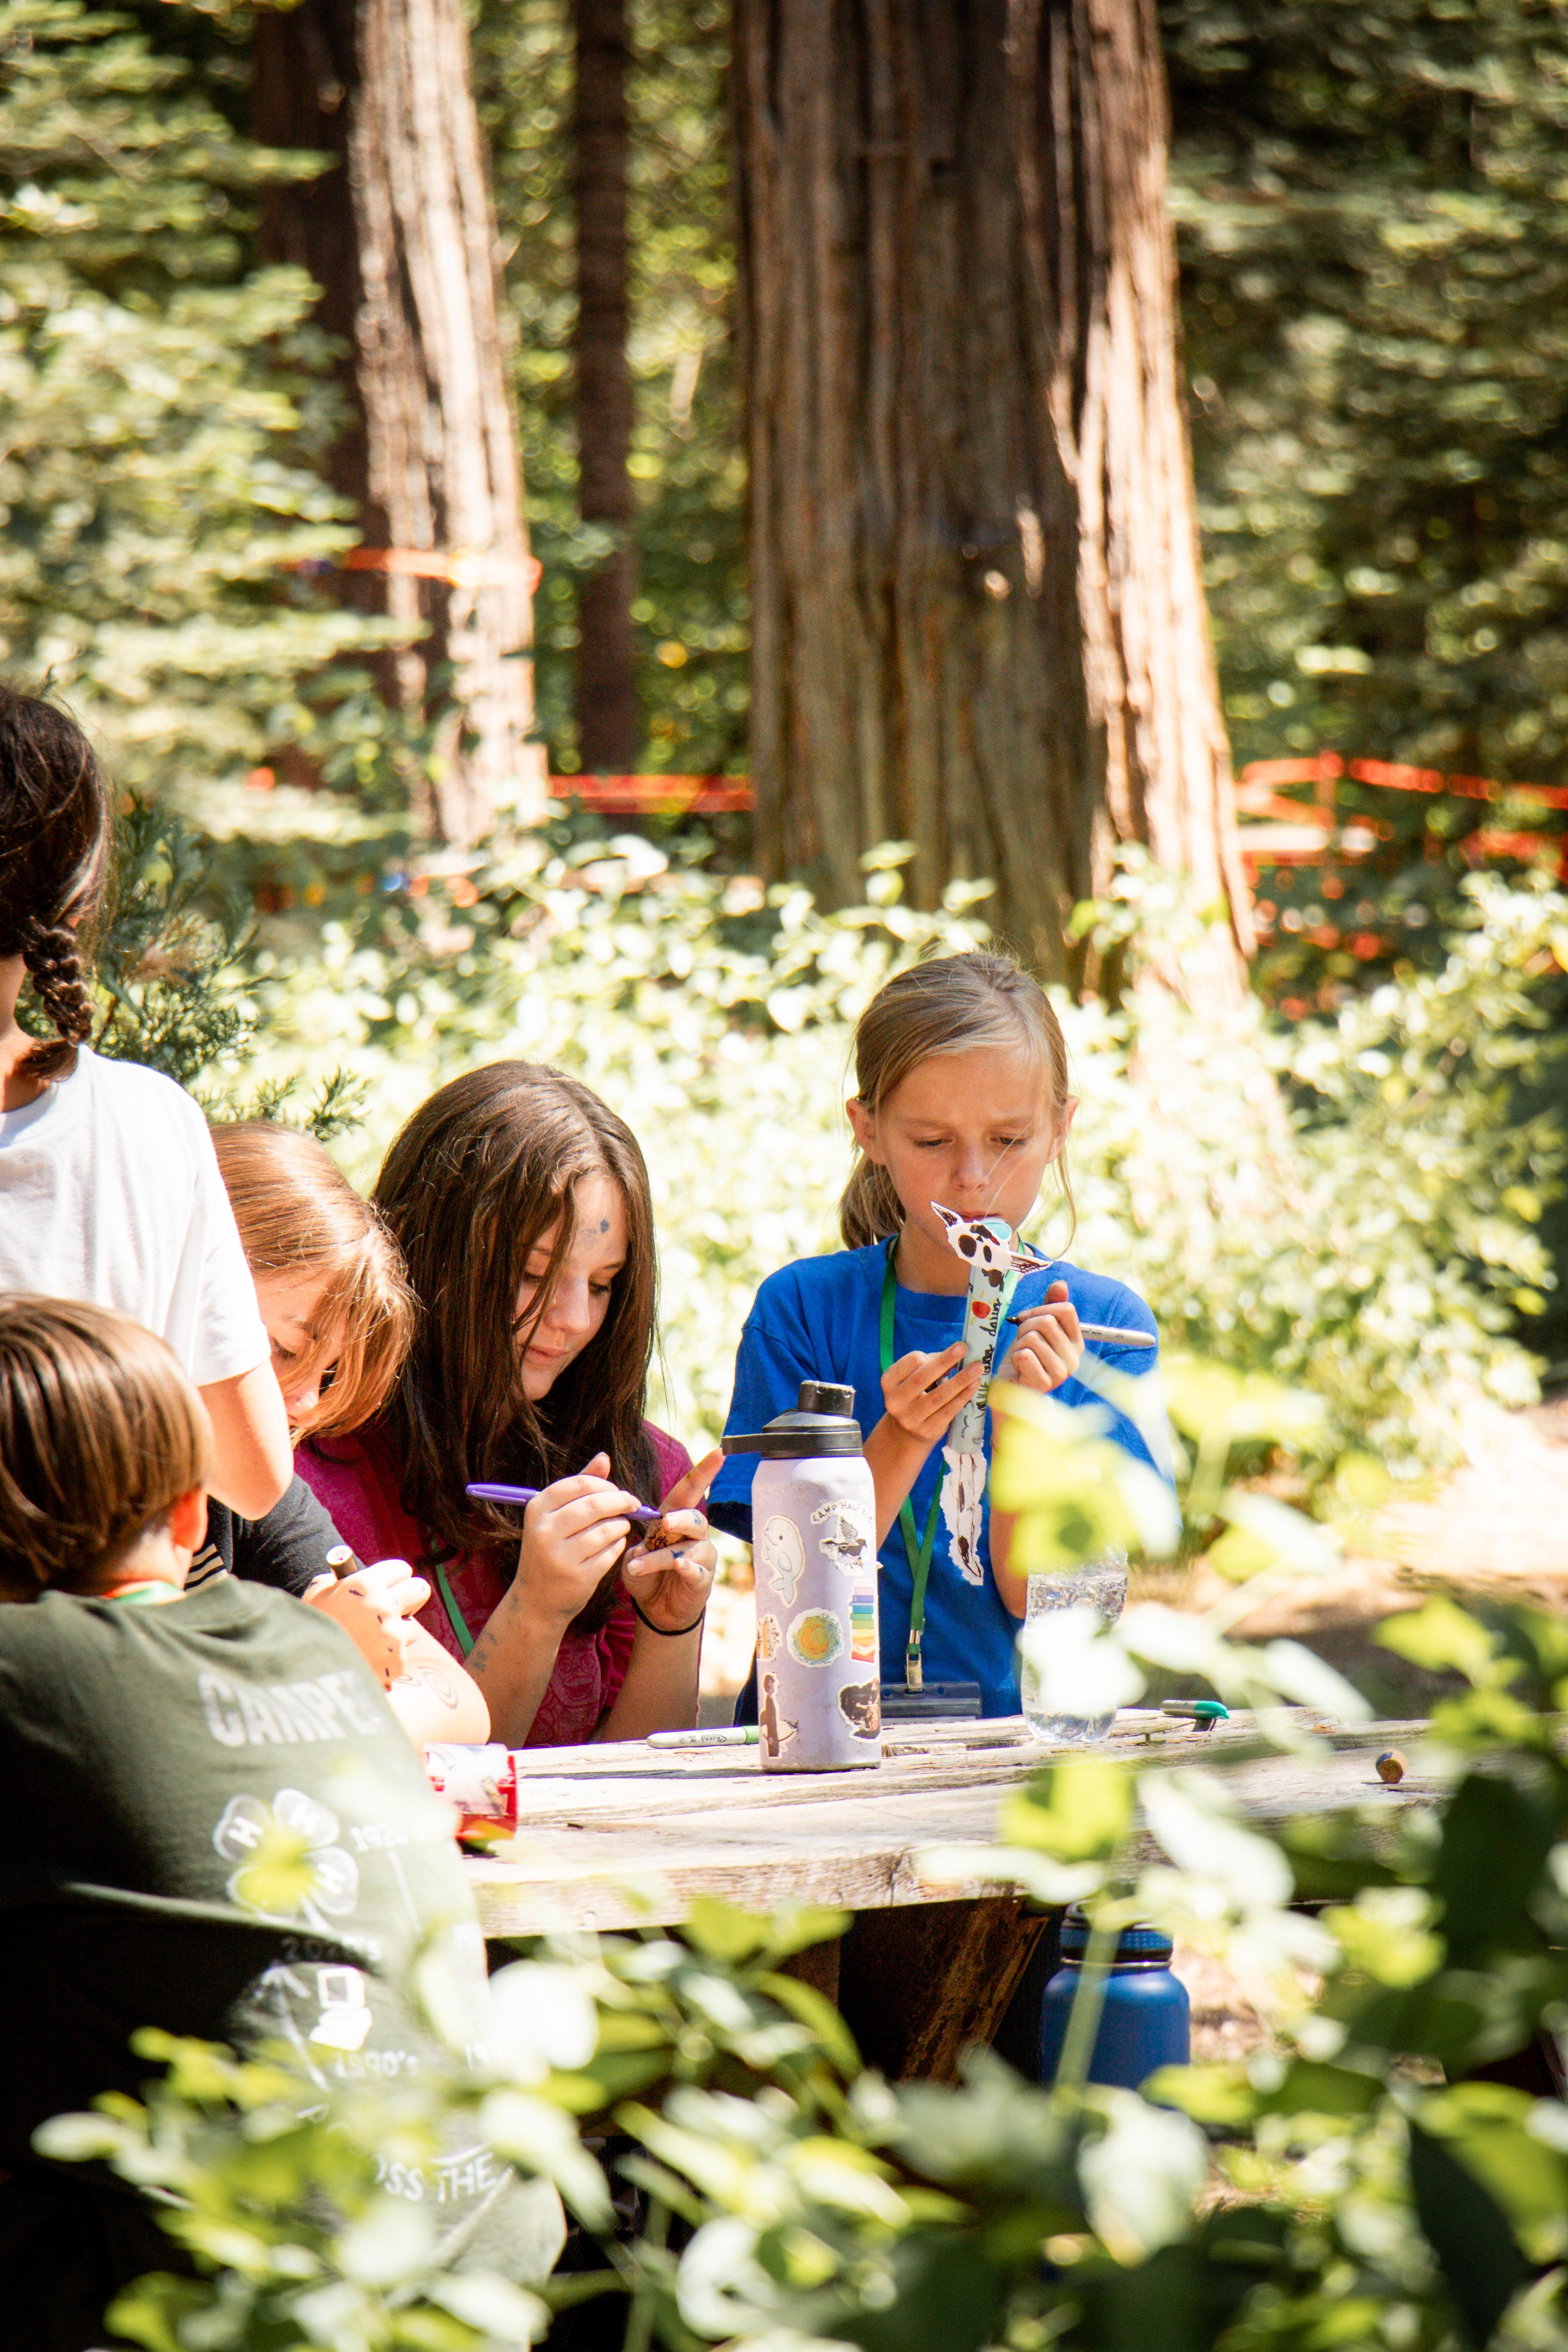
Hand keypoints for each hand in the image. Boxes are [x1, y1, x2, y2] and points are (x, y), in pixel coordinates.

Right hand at [306, 1557, 430, 1688]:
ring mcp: (393, 1635)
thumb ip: (337, 1580)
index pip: (401, 1569)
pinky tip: (370, 1661)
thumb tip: (347, 1574)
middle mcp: (384, 1606)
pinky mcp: (397, 1661)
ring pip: (412, 1627)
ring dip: (398, 1633)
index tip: (391, 1583)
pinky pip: (402, 1655)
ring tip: (374, 1642)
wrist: (304, 1673)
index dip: (394, 1577)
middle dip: (410, 1596)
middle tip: (399, 1605)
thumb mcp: (317, 1593)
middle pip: (420, 1590)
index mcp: (365, 1585)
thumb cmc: (308, 1629)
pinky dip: (390, 1659)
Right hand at [514, 1453, 640, 1626]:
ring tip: (620, 1526)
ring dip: (622, 1525)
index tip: (617, 1491)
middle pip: (596, 1504)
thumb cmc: (550, 1548)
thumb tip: (604, 1457)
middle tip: (632, 1504)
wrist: (536, 1600)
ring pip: (608, 1528)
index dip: (606, 1484)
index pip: (580, 1483)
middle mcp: (545, 1531)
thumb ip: (581, 1485)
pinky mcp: (579, 1577)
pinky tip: (614, 1545)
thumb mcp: (555, 1515)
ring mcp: (561, 1556)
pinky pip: (612, 1552)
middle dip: (621, 1501)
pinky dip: (619, 1545)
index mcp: (537, 1509)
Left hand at [622, 1449, 721, 1635]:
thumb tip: (627, 1524)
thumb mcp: (635, 1551)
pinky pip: (697, 1571)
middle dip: (680, 1519)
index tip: (720, 1452)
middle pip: (695, 1519)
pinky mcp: (702, 1579)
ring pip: (688, 1549)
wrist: (656, 1608)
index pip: (689, 1491)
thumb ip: (634, 1536)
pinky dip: (686, 1570)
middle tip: (665, 1523)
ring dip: (661, 1557)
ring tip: (636, 1565)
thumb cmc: (646, 1573)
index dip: (704, 1472)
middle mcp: (694, 1535)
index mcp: (675, 1519)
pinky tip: (677, 1570)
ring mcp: (701, 1557)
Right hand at [880, 1343, 983, 1448]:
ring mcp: (910, 1418)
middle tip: (965, 1349)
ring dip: (960, 1379)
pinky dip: (963, 1396)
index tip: (957, 1349)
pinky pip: (948, 1410)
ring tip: (977, 1368)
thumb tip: (956, 1355)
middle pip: (923, 1376)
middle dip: (946, 1361)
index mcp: (888, 1381)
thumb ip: (929, 1365)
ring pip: (939, 1395)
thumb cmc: (914, 1396)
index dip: (936, 1355)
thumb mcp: (912, 1379)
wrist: (906, 1432)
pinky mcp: (926, 1430)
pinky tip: (974, 1386)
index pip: (913, 1361)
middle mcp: (895, 1400)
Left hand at [998, 1282, 1082, 1392]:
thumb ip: (1049, 1307)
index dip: (1041, 1308)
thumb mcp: (1036, 1329)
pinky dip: (1015, 1358)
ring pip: (1033, 1338)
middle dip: (1025, 1327)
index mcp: (1075, 1342)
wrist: (1013, 1389)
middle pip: (1047, 1322)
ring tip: (1021, 1356)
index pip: (1066, 1310)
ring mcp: (1061, 1372)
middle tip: (1022, 1341)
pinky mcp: (1044, 1383)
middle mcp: (1073, 1358)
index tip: (1026, 1318)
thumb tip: (1061, 1284)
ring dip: (1019, 1345)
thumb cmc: (1025, 1357)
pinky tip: (1019, 1368)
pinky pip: (1025, 1355)